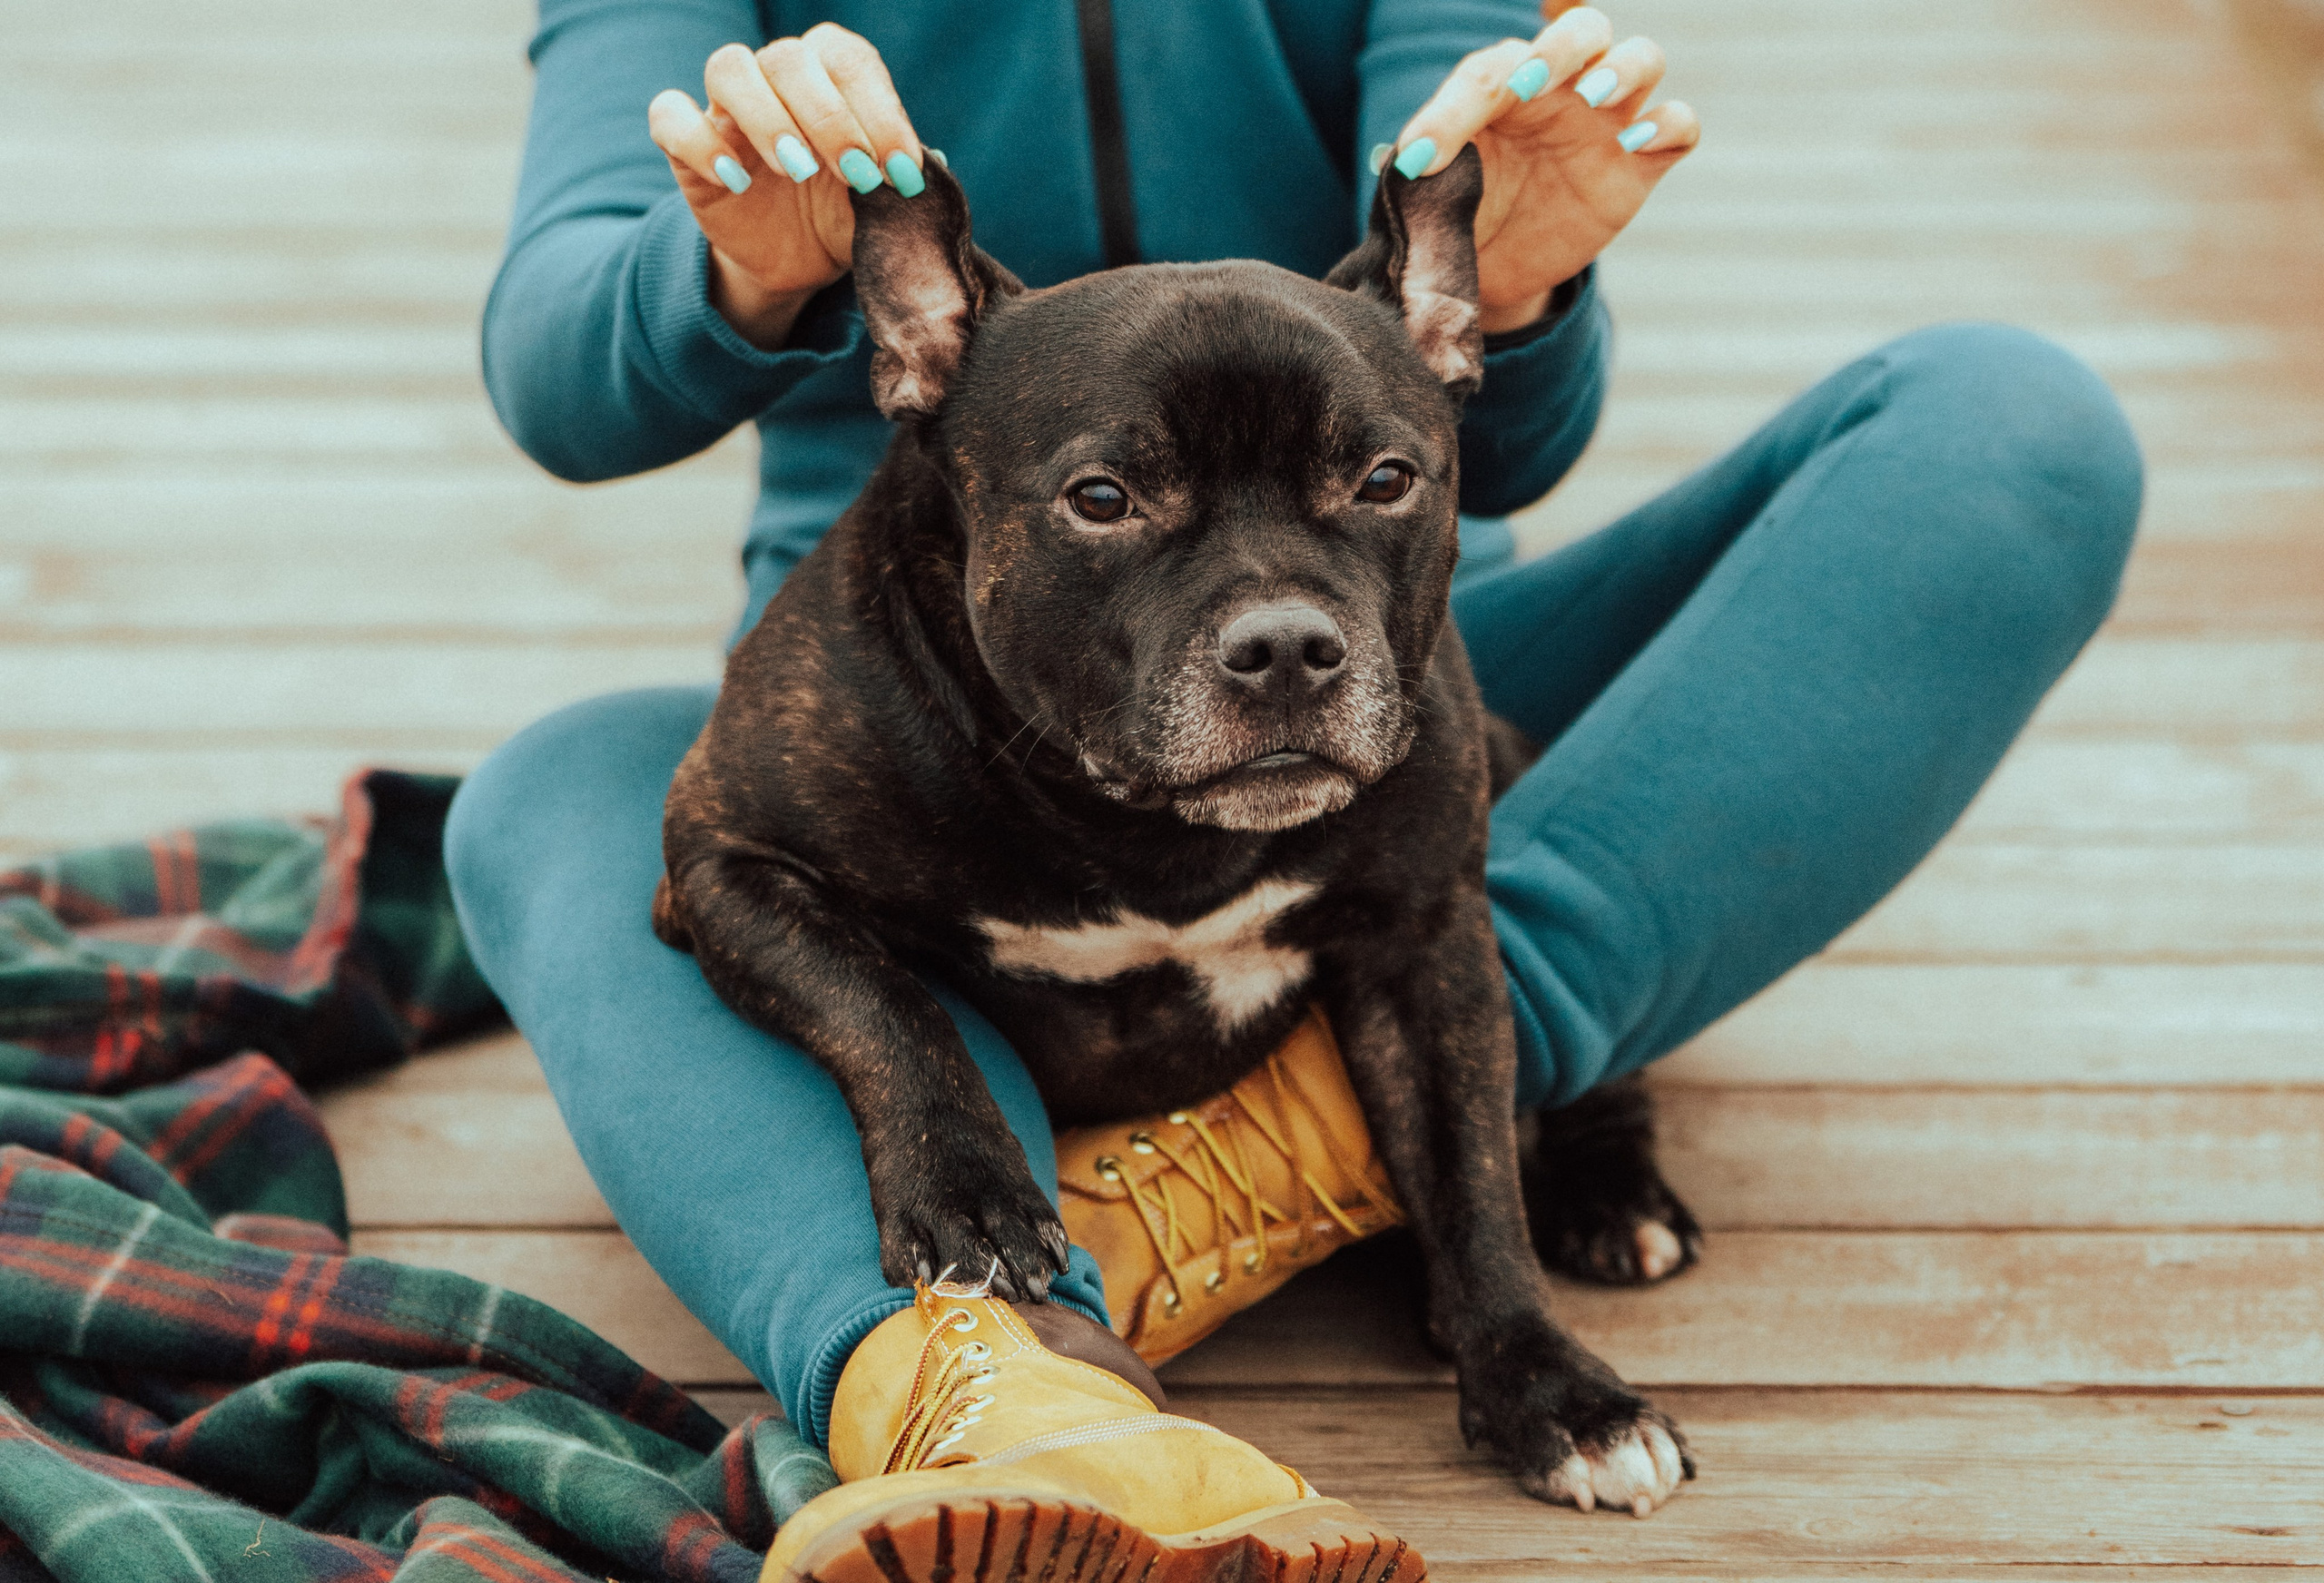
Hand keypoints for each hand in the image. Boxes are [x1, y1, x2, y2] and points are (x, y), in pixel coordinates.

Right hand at [647, 24, 927, 347]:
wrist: (798, 263)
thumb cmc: (846, 216)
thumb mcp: (883, 206)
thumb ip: (902, 182)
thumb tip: (932, 162)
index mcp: (831, 76)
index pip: (849, 61)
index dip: (878, 110)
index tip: (901, 171)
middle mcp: (777, 78)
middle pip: (789, 57)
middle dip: (829, 117)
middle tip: (856, 175)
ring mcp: (726, 107)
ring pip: (730, 68)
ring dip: (767, 117)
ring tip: (797, 171)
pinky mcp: (684, 145)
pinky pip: (670, 116)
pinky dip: (700, 142)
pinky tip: (736, 182)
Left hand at [1382, 6, 1700, 331]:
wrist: (1492, 267)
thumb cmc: (1459, 210)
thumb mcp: (1433, 190)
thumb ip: (1428, 164)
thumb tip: (1414, 160)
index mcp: (1505, 83)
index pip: (1492, 70)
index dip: (1457, 108)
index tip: (1423, 158)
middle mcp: (1563, 88)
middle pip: (1585, 29)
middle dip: (1562, 47)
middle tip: (1532, 84)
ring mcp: (1608, 123)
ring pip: (1643, 58)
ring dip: (1624, 68)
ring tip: (1593, 96)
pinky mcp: (1641, 166)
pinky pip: (1679, 126)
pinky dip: (1669, 124)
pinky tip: (1637, 143)